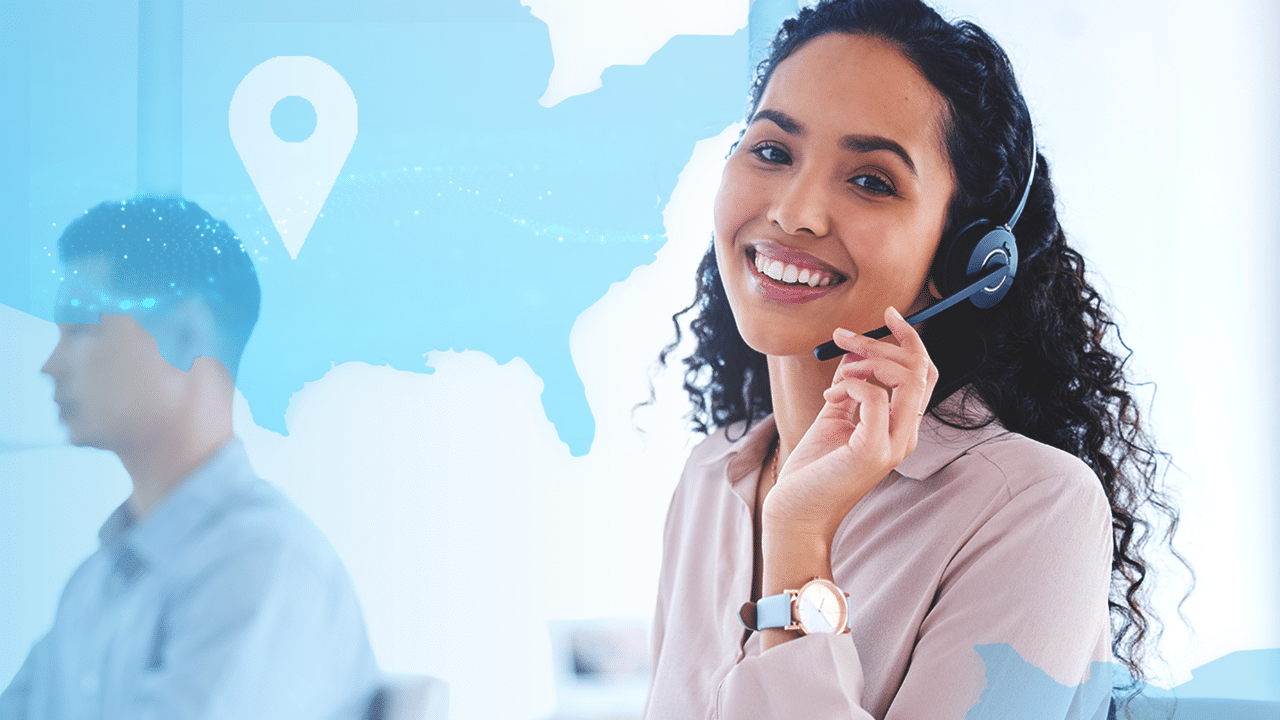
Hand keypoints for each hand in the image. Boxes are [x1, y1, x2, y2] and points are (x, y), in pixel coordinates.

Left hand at [762, 306, 939, 542]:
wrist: (797, 512)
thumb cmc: (814, 469)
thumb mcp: (834, 415)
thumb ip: (850, 385)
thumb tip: (854, 351)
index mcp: (901, 427)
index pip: (925, 374)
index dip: (912, 339)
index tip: (889, 314)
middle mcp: (905, 435)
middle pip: (921, 369)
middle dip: (884, 342)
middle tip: (844, 338)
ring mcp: (893, 444)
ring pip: (907, 378)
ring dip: (867, 361)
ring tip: (836, 375)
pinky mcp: (873, 450)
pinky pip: (874, 395)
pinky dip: (851, 383)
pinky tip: (831, 395)